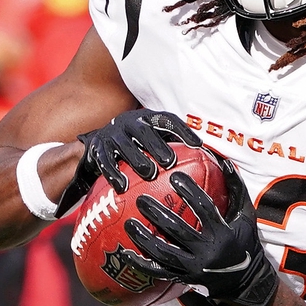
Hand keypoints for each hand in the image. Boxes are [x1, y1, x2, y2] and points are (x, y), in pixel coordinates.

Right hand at [54, 108, 201, 216]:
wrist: (98, 143)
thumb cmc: (135, 144)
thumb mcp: (152, 139)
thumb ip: (175, 146)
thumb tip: (208, 161)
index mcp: (146, 118)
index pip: (167, 120)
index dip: (183, 130)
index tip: (197, 145)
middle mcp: (129, 122)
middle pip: (144, 131)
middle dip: (157, 145)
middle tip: (170, 162)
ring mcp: (112, 134)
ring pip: (124, 145)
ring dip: (137, 159)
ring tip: (149, 174)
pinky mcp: (98, 148)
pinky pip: (105, 160)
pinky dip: (113, 173)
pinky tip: (122, 186)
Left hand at [123, 155, 277, 305]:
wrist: (246, 281)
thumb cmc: (245, 241)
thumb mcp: (246, 216)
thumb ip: (236, 189)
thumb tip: (224, 161)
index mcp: (223, 234)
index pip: (205, 209)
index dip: (190, 192)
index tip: (174, 176)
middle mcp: (208, 252)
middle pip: (179, 232)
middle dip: (158, 215)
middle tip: (140, 199)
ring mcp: (195, 268)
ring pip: (165, 254)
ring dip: (145, 239)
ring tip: (128, 223)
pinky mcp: (185, 279)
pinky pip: (160, 273)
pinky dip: (142, 264)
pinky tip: (125, 254)